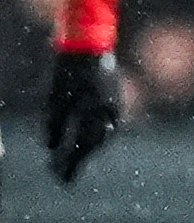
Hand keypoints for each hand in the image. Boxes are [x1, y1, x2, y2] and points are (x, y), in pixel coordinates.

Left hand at [40, 48, 117, 183]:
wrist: (91, 44)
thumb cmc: (68, 69)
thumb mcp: (55, 96)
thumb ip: (54, 122)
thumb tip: (49, 146)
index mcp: (95, 114)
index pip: (82, 148)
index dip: (70, 164)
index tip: (60, 178)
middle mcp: (109, 115)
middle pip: (92, 145)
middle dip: (76, 160)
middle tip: (62, 175)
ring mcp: (115, 108)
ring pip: (101, 137)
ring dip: (85, 150)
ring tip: (72, 161)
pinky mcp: (115, 102)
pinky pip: (106, 126)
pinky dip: (94, 136)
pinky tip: (85, 140)